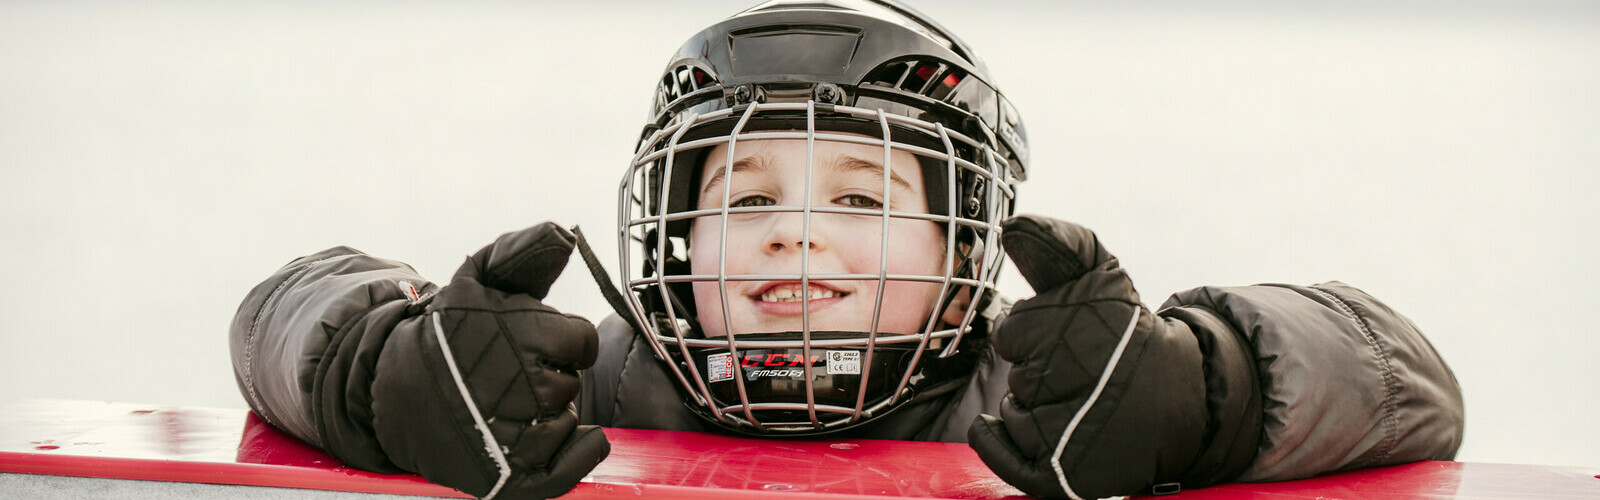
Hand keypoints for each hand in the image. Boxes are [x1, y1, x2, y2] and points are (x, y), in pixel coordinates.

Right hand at [371, 223, 608, 498]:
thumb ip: (523, 252)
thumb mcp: (476, 280)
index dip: (559, 339)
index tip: (526, 341)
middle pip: (572, 382)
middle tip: (505, 375)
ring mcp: (515, 439)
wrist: (394, 393)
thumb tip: (563, 232)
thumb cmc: (447, 334)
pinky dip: (574, 451)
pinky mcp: (512, 479)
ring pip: (568, 420)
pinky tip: (540, 434)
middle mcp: (519, 390)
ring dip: (546, 412)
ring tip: (501, 403)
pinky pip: (575, 465)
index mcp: (518, 337)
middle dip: (547, 374)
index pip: (581, 341)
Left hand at [967, 215, 1208, 498]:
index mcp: (1099, 328)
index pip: (1014, 331)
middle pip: (1018, 374)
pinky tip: (993, 425)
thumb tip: (1012, 226)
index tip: (1068, 333)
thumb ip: (1058, 245)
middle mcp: (1096, 382)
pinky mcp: (1076, 475)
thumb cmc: (1126, 335)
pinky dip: (996, 443)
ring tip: (1073, 399)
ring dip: (1030, 405)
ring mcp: (1086, 434)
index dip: (1031, 331)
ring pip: (1016, 413)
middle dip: (1036, 368)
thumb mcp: (1101, 278)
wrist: (1180, 401)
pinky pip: (1012, 461)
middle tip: (1078, 369)